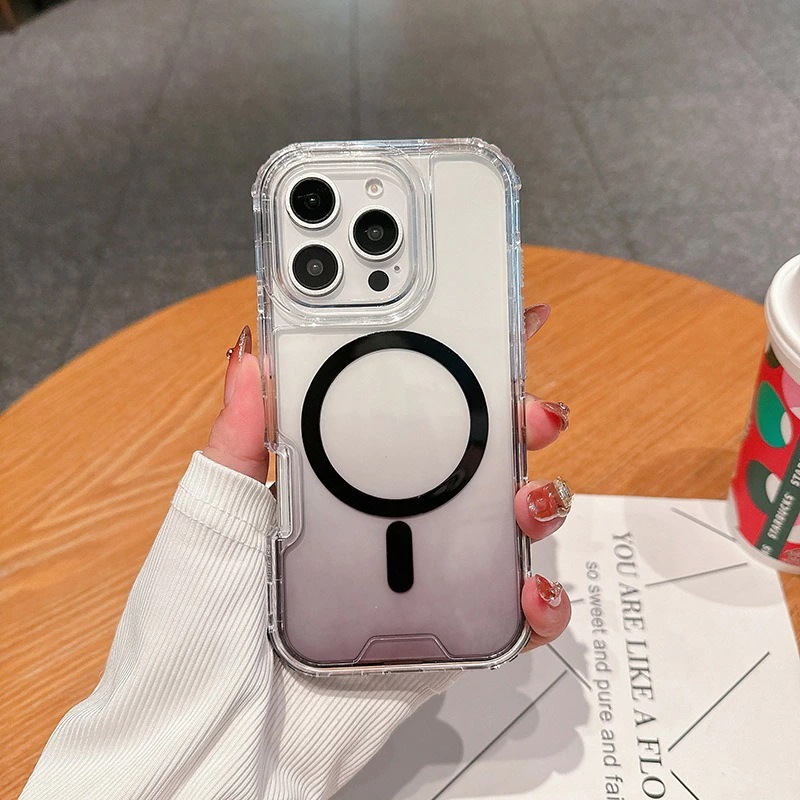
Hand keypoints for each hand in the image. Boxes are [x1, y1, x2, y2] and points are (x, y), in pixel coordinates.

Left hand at [204, 304, 570, 652]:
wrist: (214, 740)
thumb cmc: (199, 629)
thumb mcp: (215, 516)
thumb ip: (239, 440)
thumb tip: (247, 356)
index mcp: (342, 481)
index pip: (409, 409)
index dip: (456, 365)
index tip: (495, 321)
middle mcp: (392, 520)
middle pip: (478, 457)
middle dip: (520, 421)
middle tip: (534, 409)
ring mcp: (426, 574)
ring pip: (509, 524)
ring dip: (542, 499)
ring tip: (527, 498)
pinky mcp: (450, 634)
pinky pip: (515, 612)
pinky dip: (542, 598)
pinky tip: (526, 587)